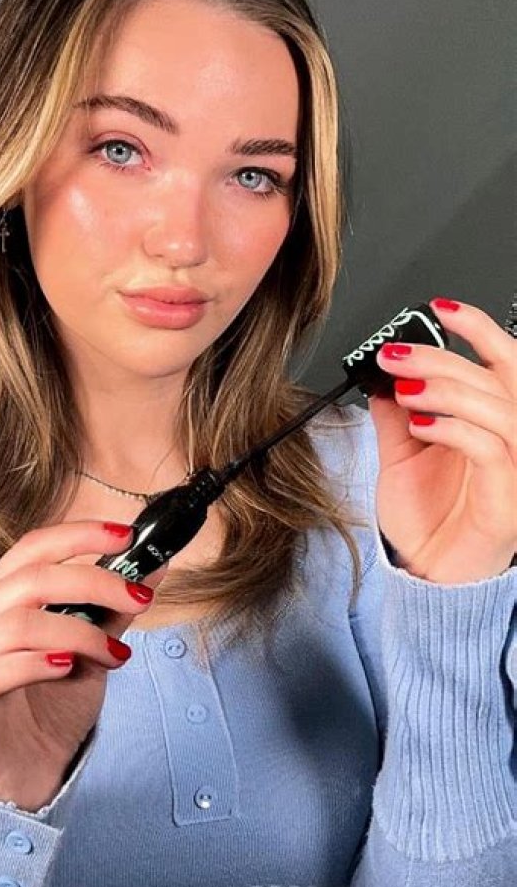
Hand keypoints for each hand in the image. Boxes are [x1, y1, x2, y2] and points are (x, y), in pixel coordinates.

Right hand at [0, 520, 163, 810]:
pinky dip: (30, 664)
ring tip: (115, 654)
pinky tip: (66, 668)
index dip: (76, 535)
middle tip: (139, 600)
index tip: (126, 535)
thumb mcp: (91, 655)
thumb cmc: (49, 714)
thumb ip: (112, 612)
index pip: (29, 551)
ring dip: (76, 632)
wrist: (23, 786)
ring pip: (11, 625)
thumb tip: (154, 566)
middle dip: (92, 582)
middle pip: (26, 581)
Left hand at [367, 297, 516, 582]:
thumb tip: (383, 375)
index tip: (440, 309)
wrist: (427, 577)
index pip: (503, 362)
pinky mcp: (508, 498)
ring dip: (447, 388)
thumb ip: (398, 413)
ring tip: (403, 388)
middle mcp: (513, 442)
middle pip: (500, 375)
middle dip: (446, 355)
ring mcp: (516, 469)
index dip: (479, 329)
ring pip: (499, 406)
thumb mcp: (403, 455)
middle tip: (395, 353)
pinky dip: (453, 427)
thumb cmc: (428, 523)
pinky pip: (491, 448)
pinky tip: (419, 424)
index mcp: (494, 425)